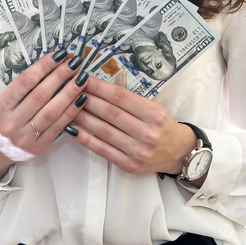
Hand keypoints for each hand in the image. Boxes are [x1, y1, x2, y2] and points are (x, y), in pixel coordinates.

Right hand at [0, 50, 87, 180]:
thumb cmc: (0, 120)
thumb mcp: (1, 101)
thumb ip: (21, 87)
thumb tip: (50, 66)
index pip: (25, 81)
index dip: (44, 66)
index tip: (59, 55)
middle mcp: (9, 124)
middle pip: (40, 95)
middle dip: (60, 76)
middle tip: (74, 63)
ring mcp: (23, 138)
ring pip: (51, 111)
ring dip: (69, 93)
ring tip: (81, 79)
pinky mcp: (37, 148)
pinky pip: (58, 127)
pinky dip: (71, 111)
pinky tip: (80, 99)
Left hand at [69, 76, 199, 178]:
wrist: (178, 152)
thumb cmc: (162, 126)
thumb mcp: (153, 108)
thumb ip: (129, 101)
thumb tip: (98, 89)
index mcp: (153, 114)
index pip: (120, 97)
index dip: (99, 87)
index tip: (84, 79)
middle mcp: (146, 133)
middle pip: (110, 113)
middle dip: (87, 99)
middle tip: (71, 89)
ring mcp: (137, 151)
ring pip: (103, 130)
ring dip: (82, 117)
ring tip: (68, 106)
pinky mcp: (128, 165)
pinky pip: (102, 150)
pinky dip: (85, 138)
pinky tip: (73, 129)